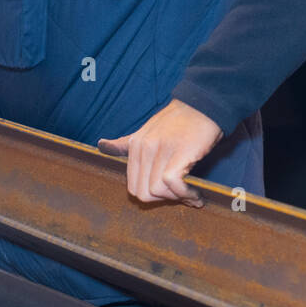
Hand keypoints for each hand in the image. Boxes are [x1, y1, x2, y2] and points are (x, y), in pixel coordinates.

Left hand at [98, 99, 222, 206]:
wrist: (204, 106)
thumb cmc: (180, 121)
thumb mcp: (148, 129)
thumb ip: (125, 143)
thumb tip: (101, 145)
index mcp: (134, 144)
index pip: (133, 187)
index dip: (152, 195)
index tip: (170, 193)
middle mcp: (143, 148)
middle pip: (143, 193)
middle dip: (163, 200)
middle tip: (182, 196)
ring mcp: (159, 150)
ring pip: (157, 191)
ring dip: (176, 198)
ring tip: (191, 195)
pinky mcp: (177, 153)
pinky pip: (172, 185)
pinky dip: (185, 195)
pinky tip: (196, 194)